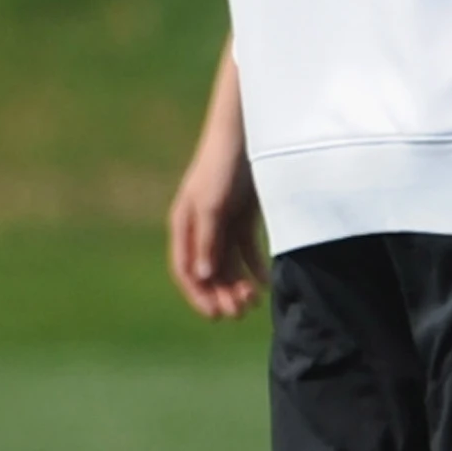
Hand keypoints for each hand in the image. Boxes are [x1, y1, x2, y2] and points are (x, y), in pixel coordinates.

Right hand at [168, 131, 266, 319]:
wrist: (248, 135)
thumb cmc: (223, 167)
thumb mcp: (213, 205)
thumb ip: (207, 240)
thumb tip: (202, 276)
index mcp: (184, 224)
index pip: (186, 269)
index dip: (198, 295)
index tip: (216, 315)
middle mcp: (200, 227)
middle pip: (208, 270)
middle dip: (222, 293)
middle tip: (241, 312)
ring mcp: (222, 222)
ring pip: (228, 263)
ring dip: (238, 283)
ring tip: (254, 302)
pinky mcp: (243, 216)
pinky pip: (245, 249)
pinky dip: (255, 266)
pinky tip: (266, 283)